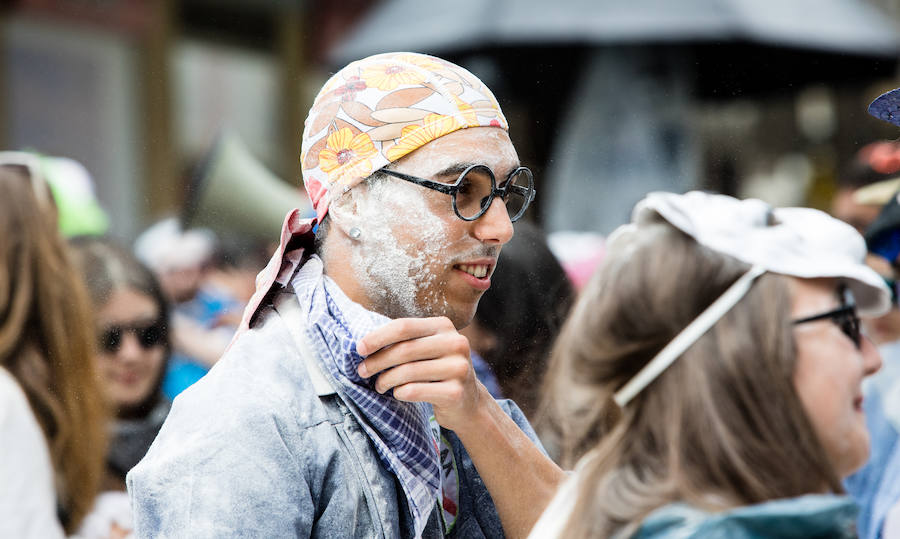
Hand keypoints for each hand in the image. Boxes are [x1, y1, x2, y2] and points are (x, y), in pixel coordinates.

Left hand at [356, 316, 483, 430]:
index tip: (359, 348)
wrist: (468, 402)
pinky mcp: (456, 392)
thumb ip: (404, 341)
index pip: (404, 326)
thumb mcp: (427, 348)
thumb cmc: (437, 372)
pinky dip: (400, 393)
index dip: (378, 337)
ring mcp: (459, 368)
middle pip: (404, 349)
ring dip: (385, 380)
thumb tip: (363, 344)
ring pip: (408, 372)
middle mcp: (456, 343)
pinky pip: (415, 391)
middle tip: (362, 371)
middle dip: (377, 361)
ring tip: (379, 385)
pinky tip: (398, 393)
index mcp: (444, 326)